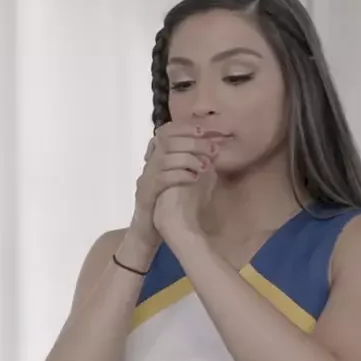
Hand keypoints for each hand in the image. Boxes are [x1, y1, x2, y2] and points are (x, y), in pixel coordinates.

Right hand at [131, 122, 217, 242]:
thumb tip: (215, 151)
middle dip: (193, 142)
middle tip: (212, 149)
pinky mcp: (145, 194)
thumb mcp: (183, 179)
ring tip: (206, 165)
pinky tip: (194, 178)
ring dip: (188, 159)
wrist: (148, 231)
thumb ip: (194, 164)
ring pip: (165, 158)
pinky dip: (180, 175)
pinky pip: (161, 179)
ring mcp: (145, 179)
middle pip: (167, 141)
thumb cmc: (167, 204)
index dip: (185, 128)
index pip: (167, 132)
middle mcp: (148, 164)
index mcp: (156, 157)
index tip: (204, 130)